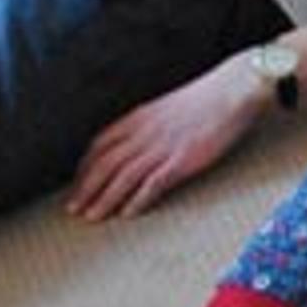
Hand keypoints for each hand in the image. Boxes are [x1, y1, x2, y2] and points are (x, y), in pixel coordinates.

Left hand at [65, 57, 274, 220]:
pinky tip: (128, 214)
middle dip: (85, 189)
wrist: (233, 89)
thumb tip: (141, 139)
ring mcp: (162, 147)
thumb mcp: (167, 106)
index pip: (98, 145)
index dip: (83, 167)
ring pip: (122, 178)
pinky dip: (137, 200)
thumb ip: (149, 123)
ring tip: (93, 217)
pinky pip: (152, 184)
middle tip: (73, 209)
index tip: (77, 183)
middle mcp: (143, 133)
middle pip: (103, 165)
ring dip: (104, 199)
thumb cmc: (207, 97)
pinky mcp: (182, 160)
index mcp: (138, 118)